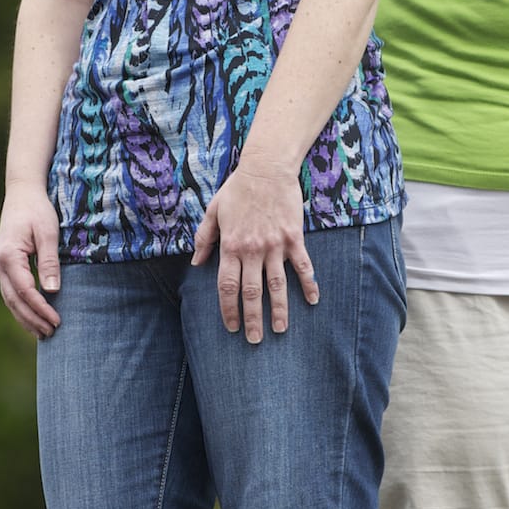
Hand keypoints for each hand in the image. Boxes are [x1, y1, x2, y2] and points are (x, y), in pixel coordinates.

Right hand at [0, 186, 62, 337]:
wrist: (22, 194)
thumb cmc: (37, 210)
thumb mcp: (48, 233)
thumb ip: (49, 262)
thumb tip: (53, 291)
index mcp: (8, 255)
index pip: (25, 290)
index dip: (41, 308)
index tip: (57, 320)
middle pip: (14, 300)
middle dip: (32, 319)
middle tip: (51, 333)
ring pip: (9, 300)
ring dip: (25, 318)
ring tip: (43, 333)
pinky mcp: (3, 267)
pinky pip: (10, 293)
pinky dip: (21, 308)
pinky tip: (33, 319)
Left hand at [192, 163, 317, 342]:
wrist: (266, 169)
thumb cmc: (238, 189)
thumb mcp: (213, 211)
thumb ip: (204, 238)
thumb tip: (196, 263)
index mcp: (231, 246)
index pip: (227, 286)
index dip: (228, 310)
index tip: (231, 327)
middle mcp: (252, 250)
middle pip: (251, 292)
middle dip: (252, 319)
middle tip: (255, 340)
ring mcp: (275, 245)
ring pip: (277, 284)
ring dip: (279, 309)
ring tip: (280, 329)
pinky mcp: (294, 238)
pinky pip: (303, 266)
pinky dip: (308, 284)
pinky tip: (312, 300)